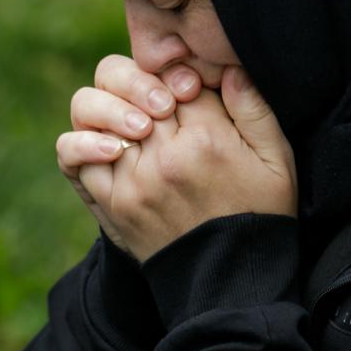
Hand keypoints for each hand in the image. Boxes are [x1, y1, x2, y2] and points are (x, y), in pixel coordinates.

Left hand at [60, 62, 295, 262]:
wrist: (229, 282)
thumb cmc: (260, 214)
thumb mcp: (277, 160)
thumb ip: (253, 108)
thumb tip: (226, 68)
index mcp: (208, 141)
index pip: (176, 77)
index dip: (181, 76)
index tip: (192, 92)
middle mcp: (164, 158)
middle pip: (132, 85)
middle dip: (146, 84)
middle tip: (164, 103)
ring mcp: (131, 180)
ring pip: (94, 110)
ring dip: (111, 106)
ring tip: (138, 123)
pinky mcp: (109, 201)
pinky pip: (73, 154)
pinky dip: (82, 140)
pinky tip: (108, 144)